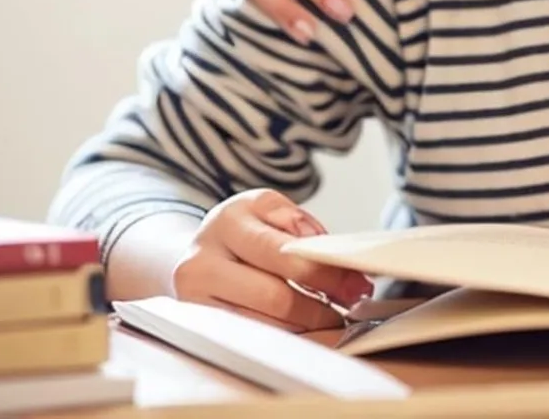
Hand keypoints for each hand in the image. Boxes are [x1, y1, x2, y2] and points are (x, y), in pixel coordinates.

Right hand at [171, 190, 372, 329]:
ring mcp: (193, 302)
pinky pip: (250, 341)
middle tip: (351, 306)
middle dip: (321, 306)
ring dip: (306, 327)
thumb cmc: (241, 230)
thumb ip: (297, 222)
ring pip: (263, 325)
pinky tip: (304, 332)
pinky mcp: (197, 331)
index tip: (356, 283)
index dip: (324, 272)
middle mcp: (201, 263)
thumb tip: (326, 248)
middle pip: (274, 297)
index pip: (282, 253)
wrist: (195, 254)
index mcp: (226, 222)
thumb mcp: (267, 208)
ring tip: (331, 320)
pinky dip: (284, 339)